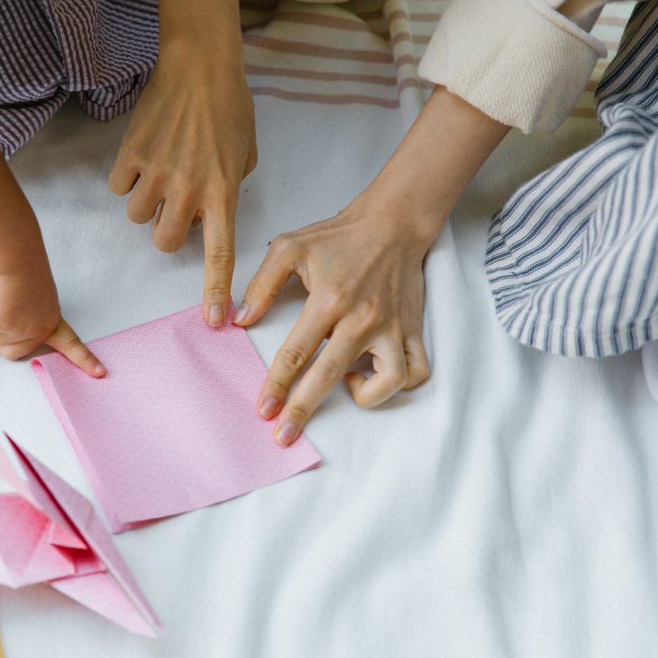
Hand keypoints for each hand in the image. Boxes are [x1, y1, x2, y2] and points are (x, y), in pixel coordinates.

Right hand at [0, 265, 105, 376]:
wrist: (13, 253)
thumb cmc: (21, 266)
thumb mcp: (34, 296)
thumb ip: (25, 316)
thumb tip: (3, 323)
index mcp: (51, 319)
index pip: (71, 344)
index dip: (84, 360)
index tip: (99, 373)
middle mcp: (37, 328)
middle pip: (11, 352)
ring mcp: (18, 329)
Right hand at [109, 45, 257, 326]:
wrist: (200, 67)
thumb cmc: (228, 108)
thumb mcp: (244, 156)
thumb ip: (228, 191)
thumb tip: (208, 216)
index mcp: (222, 193)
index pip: (220, 253)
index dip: (215, 290)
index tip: (212, 320)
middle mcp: (189, 190)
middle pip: (166, 243)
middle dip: (168, 231)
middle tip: (175, 206)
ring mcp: (157, 174)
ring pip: (138, 217)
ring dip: (147, 204)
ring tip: (160, 174)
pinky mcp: (131, 156)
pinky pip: (120, 188)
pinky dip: (128, 178)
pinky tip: (144, 156)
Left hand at [233, 198, 434, 444]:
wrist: (393, 222)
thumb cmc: (338, 237)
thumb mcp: (289, 248)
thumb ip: (262, 284)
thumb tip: (241, 319)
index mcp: (329, 300)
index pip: (297, 352)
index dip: (277, 385)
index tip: (264, 410)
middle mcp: (363, 318)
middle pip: (329, 376)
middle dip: (302, 410)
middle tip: (283, 435)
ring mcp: (393, 327)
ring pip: (388, 382)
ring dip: (364, 395)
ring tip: (346, 384)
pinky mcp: (414, 330)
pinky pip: (416, 372)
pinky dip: (397, 383)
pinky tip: (373, 372)